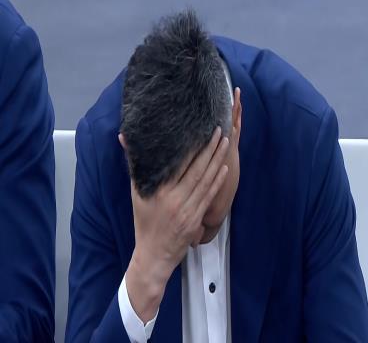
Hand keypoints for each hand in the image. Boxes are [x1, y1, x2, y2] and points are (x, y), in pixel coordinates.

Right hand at [120, 127, 229, 321]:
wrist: (153, 254)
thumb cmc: (144, 221)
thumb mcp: (137, 192)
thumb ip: (135, 165)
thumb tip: (124, 137)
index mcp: (158, 191)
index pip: (178, 163)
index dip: (191, 146)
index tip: (200, 129)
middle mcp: (173, 199)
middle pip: (196, 169)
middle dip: (210, 148)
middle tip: (219, 130)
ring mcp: (187, 210)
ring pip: (205, 181)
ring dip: (217, 160)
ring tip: (225, 143)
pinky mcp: (196, 218)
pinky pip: (209, 196)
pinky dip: (217, 181)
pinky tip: (224, 167)